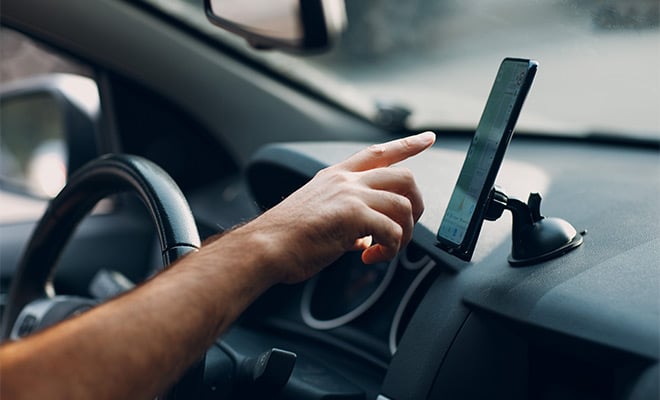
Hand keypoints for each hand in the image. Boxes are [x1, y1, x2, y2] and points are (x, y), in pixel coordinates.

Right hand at [244, 131, 434, 283]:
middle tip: (406, 229)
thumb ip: (347, 222)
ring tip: (386, 250)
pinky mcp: (352, 214)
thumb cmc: (286, 238)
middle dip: (416, 205)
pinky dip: (390, 249)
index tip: (427, 139)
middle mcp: (346, 180)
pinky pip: (392, 231)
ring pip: (403, 204)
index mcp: (336, 176)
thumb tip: (363, 238)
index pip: (378, 152)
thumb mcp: (320, 217)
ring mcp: (350, 194)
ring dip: (404, 234)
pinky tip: (372, 257)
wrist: (266, 246)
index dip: (406, 146)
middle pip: (404, 177)